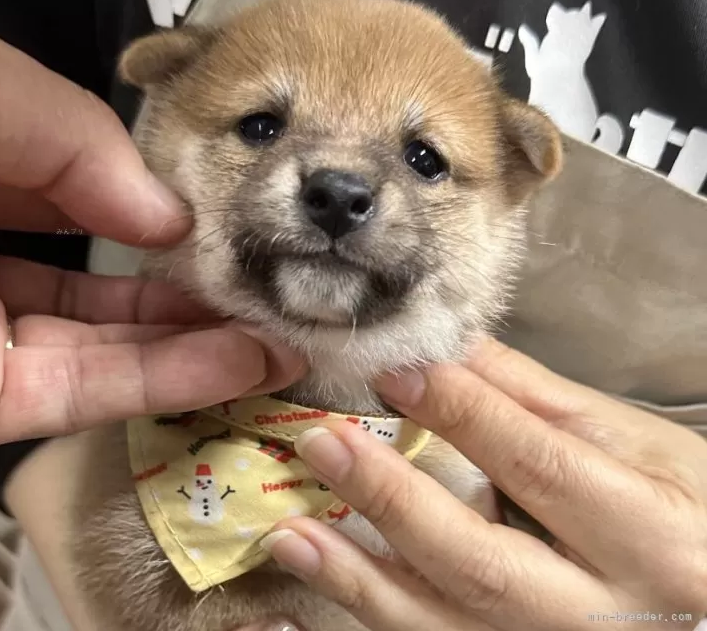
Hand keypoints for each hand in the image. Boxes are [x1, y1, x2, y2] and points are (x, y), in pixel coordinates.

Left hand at [0, 31, 304, 446]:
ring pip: (108, 334)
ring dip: (203, 337)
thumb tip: (165, 216)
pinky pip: (89, 387)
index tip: (224, 204)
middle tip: (273, 277)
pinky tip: (245, 363)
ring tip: (286, 334)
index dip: (154, 189)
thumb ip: (72, 138)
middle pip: (104, 263)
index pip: (79, 175)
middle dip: (192, 273)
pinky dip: (172, 378)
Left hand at [263, 339, 706, 629]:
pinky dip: (371, 630)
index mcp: (647, 537)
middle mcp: (598, 618)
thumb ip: (539, 402)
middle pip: (480, 561)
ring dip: (360, 583)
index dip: (461, 416)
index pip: (536, 466)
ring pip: (446, 628)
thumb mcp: (635, 448)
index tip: (395, 374)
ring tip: (290, 533)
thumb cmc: (686, 514)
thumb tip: (453, 351)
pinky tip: (304, 613)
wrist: (706, 598)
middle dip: (393, 500)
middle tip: (323, 443)